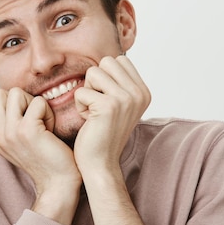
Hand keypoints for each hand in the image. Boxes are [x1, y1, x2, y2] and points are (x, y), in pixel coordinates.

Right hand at [0, 87, 81, 224]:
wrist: (58, 184)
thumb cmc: (48, 160)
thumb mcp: (22, 141)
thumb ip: (13, 122)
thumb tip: (15, 98)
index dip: (13, 102)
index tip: (28, 119)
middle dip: (20, 98)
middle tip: (35, 117)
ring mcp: (10, 132)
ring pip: (15, 93)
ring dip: (34, 103)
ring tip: (43, 123)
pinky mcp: (27, 131)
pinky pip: (38, 102)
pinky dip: (48, 111)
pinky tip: (51, 129)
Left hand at [73, 55, 150, 174]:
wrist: (101, 163)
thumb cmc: (104, 132)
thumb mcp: (120, 104)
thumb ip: (119, 82)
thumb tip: (108, 60)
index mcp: (144, 91)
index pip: (119, 60)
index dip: (105, 76)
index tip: (107, 100)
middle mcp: (139, 93)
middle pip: (106, 61)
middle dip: (95, 80)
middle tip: (97, 104)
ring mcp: (126, 99)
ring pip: (93, 72)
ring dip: (87, 92)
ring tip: (93, 112)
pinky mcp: (109, 106)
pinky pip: (81, 91)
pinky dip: (79, 106)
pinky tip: (88, 121)